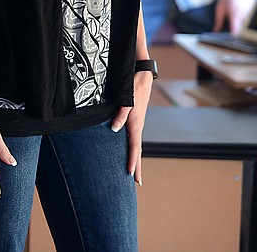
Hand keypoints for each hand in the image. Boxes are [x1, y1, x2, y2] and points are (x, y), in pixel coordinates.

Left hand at [111, 70, 152, 184]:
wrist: (142, 76)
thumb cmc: (133, 87)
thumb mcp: (126, 100)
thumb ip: (120, 115)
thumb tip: (114, 130)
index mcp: (136, 124)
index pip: (134, 147)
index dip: (133, 160)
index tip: (131, 174)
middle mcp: (138, 125)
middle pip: (137, 149)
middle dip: (137, 165)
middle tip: (137, 182)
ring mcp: (137, 123)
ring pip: (136, 144)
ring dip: (136, 158)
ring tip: (135, 171)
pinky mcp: (135, 118)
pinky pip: (134, 137)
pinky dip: (133, 147)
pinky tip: (129, 149)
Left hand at [214, 0, 254, 34]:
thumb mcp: (219, 7)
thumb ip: (218, 21)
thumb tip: (215, 31)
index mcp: (234, 14)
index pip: (236, 31)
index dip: (233, 37)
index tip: (230, 41)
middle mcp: (244, 15)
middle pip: (242, 30)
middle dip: (237, 32)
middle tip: (231, 33)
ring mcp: (251, 13)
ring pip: (247, 25)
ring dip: (241, 26)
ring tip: (236, 21)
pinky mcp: (254, 12)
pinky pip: (250, 20)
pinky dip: (245, 21)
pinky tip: (241, 16)